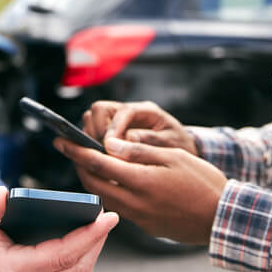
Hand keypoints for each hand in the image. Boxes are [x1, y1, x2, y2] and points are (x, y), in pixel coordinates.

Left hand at [55, 137, 225, 244]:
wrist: (223, 218)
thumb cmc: (202, 181)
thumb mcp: (173, 156)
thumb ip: (138, 151)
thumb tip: (109, 143)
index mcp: (141, 181)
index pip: (98, 163)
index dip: (76, 151)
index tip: (61, 140)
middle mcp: (135, 203)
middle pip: (93, 183)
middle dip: (78, 165)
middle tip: (71, 149)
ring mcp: (139, 218)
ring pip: (103, 197)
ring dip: (92, 180)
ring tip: (88, 162)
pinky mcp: (145, 226)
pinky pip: (118, 207)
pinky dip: (109, 192)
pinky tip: (112, 181)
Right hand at [82, 100, 197, 155]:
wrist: (180, 151)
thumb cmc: (178, 145)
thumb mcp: (171, 143)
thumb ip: (152, 140)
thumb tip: (129, 138)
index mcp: (145, 110)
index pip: (121, 111)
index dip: (112, 128)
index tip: (108, 146)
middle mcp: (128, 112)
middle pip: (99, 110)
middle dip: (96, 131)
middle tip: (102, 152)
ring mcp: (117, 121)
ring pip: (91, 120)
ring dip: (91, 138)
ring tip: (101, 157)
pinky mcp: (110, 132)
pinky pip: (92, 134)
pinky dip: (92, 146)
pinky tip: (101, 161)